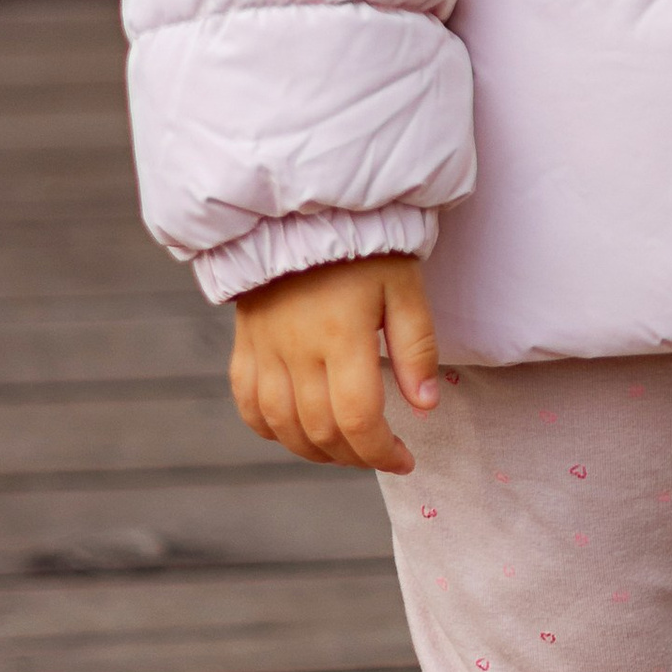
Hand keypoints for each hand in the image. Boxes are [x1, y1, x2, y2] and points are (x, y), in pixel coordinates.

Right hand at [229, 254, 439, 473]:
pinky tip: (298, 432)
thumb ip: (416, 347)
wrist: (301, 211)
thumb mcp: (403, 286)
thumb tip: (426, 405)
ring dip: (317, 451)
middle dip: (356, 456)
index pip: (357, 419)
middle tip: (381, 454)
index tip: (405, 460)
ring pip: (282, 427)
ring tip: (347, 449)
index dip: (382, 452)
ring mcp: (264, 350)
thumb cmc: (363, 245)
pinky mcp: (245, 345)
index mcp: (342, 335)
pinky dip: (272, 430)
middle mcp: (297, 349)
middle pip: (321, 430)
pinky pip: (248, 405)